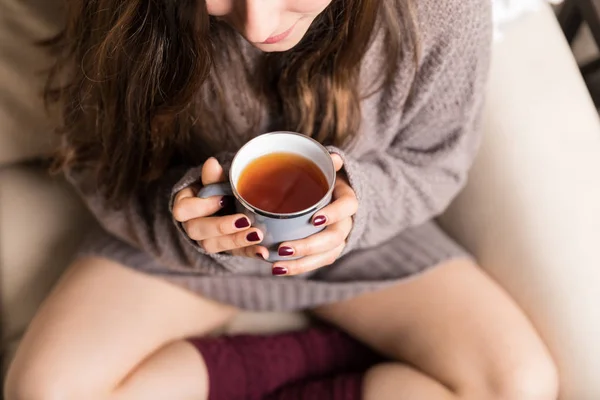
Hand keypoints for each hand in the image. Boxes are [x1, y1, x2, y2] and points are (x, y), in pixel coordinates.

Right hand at [172, 157, 263, 253]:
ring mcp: (207, 241)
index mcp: (185, 208)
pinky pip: (235, 254)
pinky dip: (249, 252)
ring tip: (257, 235)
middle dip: (221, 226)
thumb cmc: (216, 191)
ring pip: (214, 246)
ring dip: (236, 241)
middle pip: (197, 231)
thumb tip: (212, 163)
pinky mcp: (226, 250)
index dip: (201, 206)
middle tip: (244, 220)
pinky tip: (263, 252)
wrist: (226, 206)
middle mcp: (192, 227)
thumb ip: (212, 177)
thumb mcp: (213, 182)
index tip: (223, 198)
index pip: (182, 211)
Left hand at [241, 154, 357, 274]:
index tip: (315, 218)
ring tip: (277, 266)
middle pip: (334, 238)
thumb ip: (328, 163)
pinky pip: (316, 262)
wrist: (334, 197)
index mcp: (347, 200)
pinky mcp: (327, 251)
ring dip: (301, 263)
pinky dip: (298, 268)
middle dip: (310, 245)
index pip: (347, 207)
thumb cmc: (325, 181)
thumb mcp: (327, 169)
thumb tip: (334, 157)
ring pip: (325, 255)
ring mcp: (338, 240)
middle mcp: (346, 223)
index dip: (334, 214)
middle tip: (284, 247)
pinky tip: (278, 269)